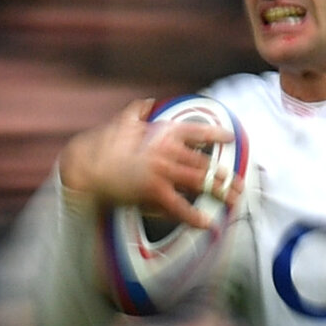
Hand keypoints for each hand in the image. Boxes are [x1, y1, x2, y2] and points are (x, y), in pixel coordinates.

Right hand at [58, 99, 238, 231]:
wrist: (85, 164)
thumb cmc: (102, 142)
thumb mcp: (123, 120)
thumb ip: (138, 110)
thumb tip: (148, 102)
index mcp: (162, 130)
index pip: (196, 130)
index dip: (216, 135)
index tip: (231, 139)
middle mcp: (167, 149)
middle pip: (205, 163)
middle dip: (225, 175)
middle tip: (240, 185)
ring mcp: (162, 170)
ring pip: (200, 182)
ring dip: (219, 193)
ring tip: (233, 202)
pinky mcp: (153, 190)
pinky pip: (180, 206)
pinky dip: (195, 216)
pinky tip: (207, 224)